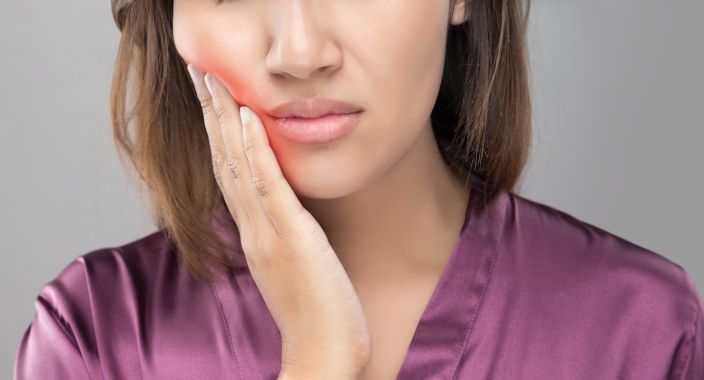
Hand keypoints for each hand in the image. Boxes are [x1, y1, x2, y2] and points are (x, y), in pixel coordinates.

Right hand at [185, 64, 371, 377]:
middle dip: (212, 116)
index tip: (212, 100)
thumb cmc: (315, 313)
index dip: (218, 134)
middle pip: (224, 162)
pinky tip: (248, 119)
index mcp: (254, 235)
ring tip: (214, 80)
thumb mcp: (295, 266)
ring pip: (237, 167)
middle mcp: (253, 230)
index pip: (229, 175)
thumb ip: (284, 237)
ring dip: (225, 119)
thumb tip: (285, 213)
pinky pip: (268, 187)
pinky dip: (255, 150)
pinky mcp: (290, 238)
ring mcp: (267, 233)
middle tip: (199, 74)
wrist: (324, 354)